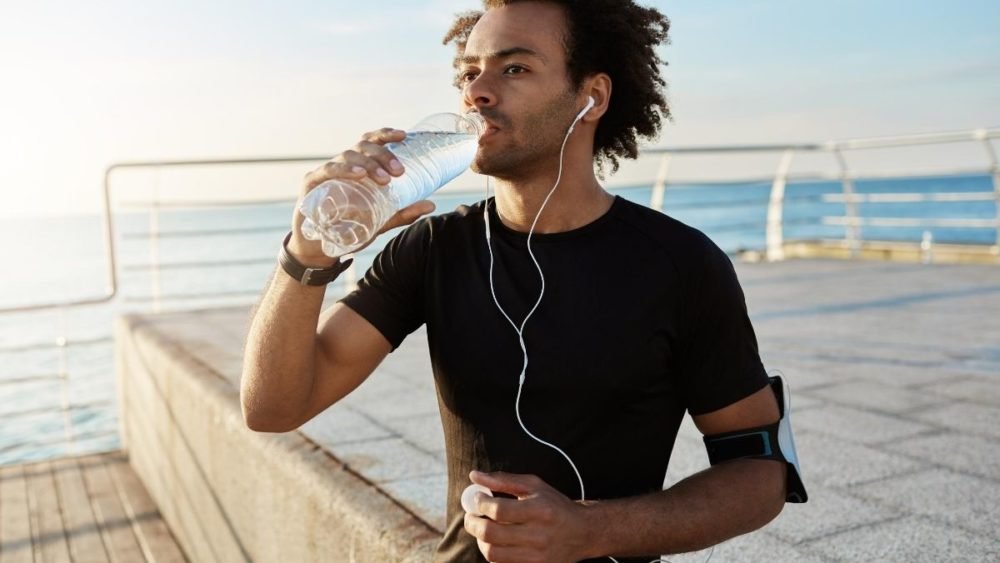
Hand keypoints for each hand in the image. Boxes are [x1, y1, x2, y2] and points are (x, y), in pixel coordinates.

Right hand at [289, 128, 436, 263]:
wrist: (318, 248)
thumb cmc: (348, 228)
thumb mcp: (379, 221)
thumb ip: (402, 212)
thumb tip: (431, 204)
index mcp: (359, 167)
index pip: (372, 142)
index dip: (386, 134)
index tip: (404, 135)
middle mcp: (344, 164)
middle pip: (363, 147)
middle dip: (383, 155)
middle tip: (399, 172)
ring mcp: (327, 172)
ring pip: (348, 155)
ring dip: (368, 164)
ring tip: (383, 179)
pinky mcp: (312, 183)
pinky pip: (329, 170)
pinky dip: (344, 170)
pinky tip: (358, 175)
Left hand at [463, 470, 592, 562]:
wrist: (582, 532)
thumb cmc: (554, 505)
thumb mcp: (534, 486)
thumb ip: (503, 480)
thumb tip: (474, 476)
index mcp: (539, 511)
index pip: (499, 510)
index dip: (480, 503)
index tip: (476, 498)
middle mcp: (539, 536)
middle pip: (492, 534)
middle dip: (473, 524)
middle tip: (471, 516)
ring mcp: (537, 557)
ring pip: (493, 554)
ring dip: (480, 541)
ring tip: (482, 530)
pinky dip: (493, 554)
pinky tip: (495, 543)